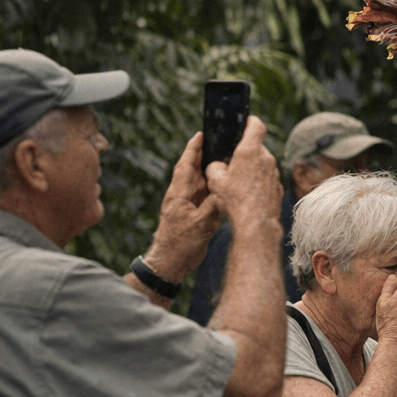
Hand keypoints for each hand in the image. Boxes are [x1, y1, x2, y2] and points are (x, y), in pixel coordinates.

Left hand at [145, 132, 221, 277]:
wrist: (171, 262)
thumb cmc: (181, 244)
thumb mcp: (201, 223)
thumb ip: (213, 204)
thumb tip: (225, 188)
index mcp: (179, 194)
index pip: (186, 165)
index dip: (193, 148)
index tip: (201, 134)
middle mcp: (181, 195)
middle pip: (192, 169)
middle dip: (203, 154)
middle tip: (217, 141)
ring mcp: (186, 204)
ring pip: (198, 181)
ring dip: (209, 169)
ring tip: (223, 158)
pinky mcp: (192, 213)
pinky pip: (203, 194)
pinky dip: (211, 185)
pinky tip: (221, 183)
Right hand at [204, 116, 282, 230]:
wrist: (256, 223)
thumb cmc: (235, 200)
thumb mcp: (215, 181)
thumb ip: (214, 166)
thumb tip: (218, 165)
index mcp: (250, 151)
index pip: (256, 125)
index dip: (250, 120)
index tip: (244, 121)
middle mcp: (266, 158)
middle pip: (255, 147)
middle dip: (243, 152)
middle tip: (230, 163)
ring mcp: (274, 172)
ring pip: (260, 164)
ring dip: (250, 168)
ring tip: (236, 184)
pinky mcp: (277, 185)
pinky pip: (265, 177)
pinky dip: (257, 181)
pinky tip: (247, 194)